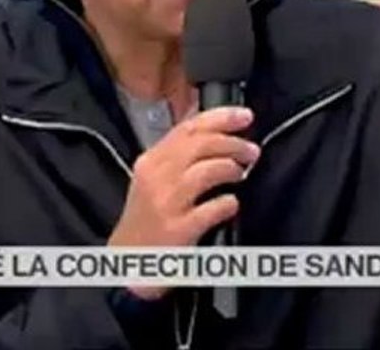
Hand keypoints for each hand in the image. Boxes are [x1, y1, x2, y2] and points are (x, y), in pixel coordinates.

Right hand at [108, 106, 258, 299]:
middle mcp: (156, 177)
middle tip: (251, 151)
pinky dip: (227, 203)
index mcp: (151, 160)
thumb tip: (217, 130)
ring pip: (207, 170)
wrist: (128, 263)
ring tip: (240, 174)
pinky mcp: (177, 230)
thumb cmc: (147, 219)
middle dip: (233, 143)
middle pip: (201, 145)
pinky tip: (231, 204)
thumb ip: (179, 155)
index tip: (245, 116)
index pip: (188, 127)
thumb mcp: (154, 179)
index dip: (221, 117)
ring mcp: (166, 203)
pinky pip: (212, 208)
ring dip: (231, 168)